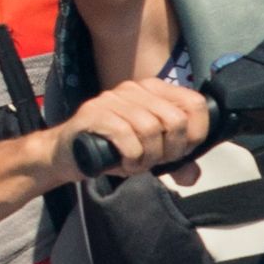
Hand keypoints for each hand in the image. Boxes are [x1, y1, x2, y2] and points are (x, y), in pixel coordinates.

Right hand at [56, 79, 212, 180]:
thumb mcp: (150, 155)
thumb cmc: (112, 151)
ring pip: (151, 129)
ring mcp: (113, 99)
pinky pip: (127, 136)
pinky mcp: (95, 113)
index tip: (180, 151)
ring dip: (148, 157)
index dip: (195, 134)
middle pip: (176, 120)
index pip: (195, 103)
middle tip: (155, 161)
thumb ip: (175, 162)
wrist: (68, 155)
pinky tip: (123, 163)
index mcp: (154, 90)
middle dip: (171, 150)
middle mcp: (134, 89)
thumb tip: (193, 175)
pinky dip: (131, 157)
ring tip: (136, 163)